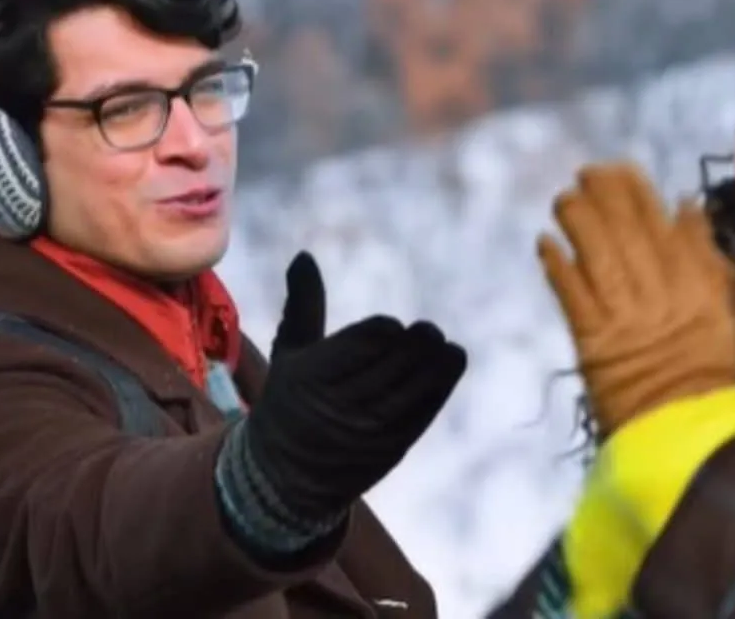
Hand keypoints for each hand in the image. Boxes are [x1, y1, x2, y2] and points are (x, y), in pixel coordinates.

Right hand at [243, 252, 466, 519]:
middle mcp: (341, 404)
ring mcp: (369, 430)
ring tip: (445, 347)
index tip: (390, 327)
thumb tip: (305, 257)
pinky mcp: (391, 448)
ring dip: (438, 363)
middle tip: (427, 332)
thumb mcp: (289, 353)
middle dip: (418, 344)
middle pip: (396, 363)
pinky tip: (450, 364)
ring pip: (416, 388)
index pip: (366, 342)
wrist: (285, 477)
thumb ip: (303, 304)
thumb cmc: (288, 402)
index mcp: (313, 376)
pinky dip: (442, 387)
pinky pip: (425, 412)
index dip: (386, 330)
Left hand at [538, 162, 734, 434]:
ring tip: (563, 199)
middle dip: (602, 194)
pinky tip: (545, 241)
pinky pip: (570, 292)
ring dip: (576, 219)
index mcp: (693, 279)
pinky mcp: (591, 337)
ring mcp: (622, 313)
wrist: (682, 426)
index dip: (635, 191)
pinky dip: (556, 264)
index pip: (659, 222)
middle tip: (586, 172)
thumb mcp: (725, 305)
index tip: (619, 169)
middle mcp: (658, 289)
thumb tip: (686, 206)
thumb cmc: (706, 367)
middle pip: (624, 229)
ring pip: (595, 252)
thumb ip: (706, 254)